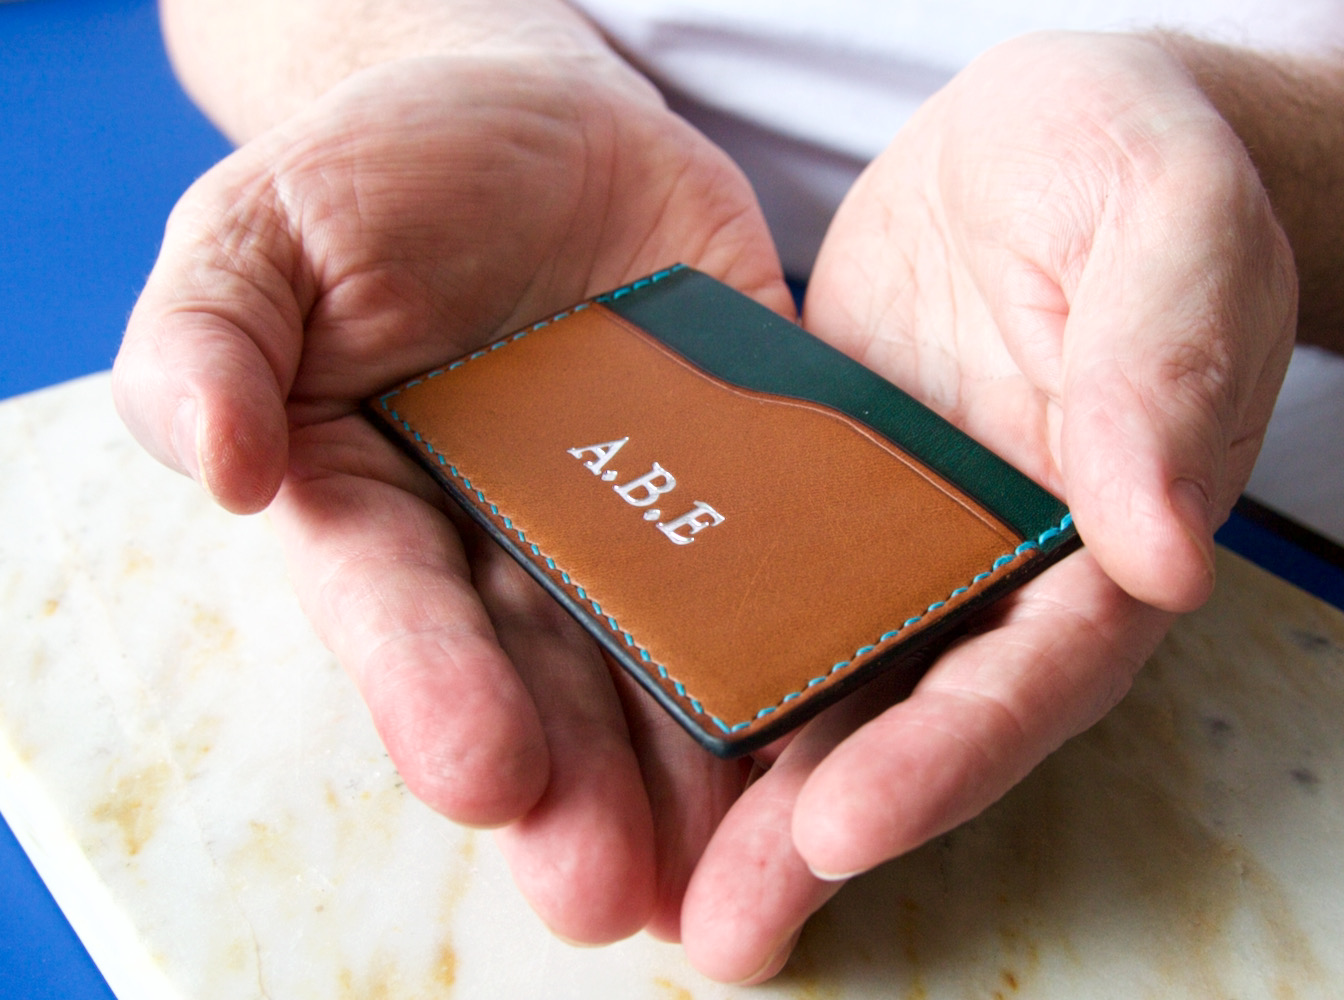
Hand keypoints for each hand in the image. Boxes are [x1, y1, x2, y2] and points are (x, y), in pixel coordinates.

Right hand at [113, 52, 791, 945]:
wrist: (538, 120)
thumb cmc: (379, 175)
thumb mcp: (260, 233)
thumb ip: (212, 337)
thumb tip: (212, 464)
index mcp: (382, 509)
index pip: (401, 614)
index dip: (436, 694)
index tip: (482, 774)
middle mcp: (511, 548)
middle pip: (545, 680)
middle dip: (578, 786)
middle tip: (612, 889)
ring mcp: (639, 521)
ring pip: (668, 658)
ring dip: (695, 768)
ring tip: (733, 869)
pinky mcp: (740, 476)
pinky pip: (779, 561)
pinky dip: (809, 640)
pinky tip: (840, 725)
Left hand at [676, 32, 1296, 978]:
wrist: (1034, 140)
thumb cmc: (1130, 162)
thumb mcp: (1171, 225)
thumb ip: (1169, 368)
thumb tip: (1165, 544)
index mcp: (1113, 525)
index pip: (1041, 666)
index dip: (953, 752)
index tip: (847, 823)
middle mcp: (1005, 562)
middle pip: (925, 718)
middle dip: (827, 826)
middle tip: (728, 932)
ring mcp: (905, 538)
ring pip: (834, 681)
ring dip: (752, 792)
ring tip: (653, 889)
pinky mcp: (820, 496)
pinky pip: (761, 592)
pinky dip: (704, 662)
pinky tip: (622, 726)